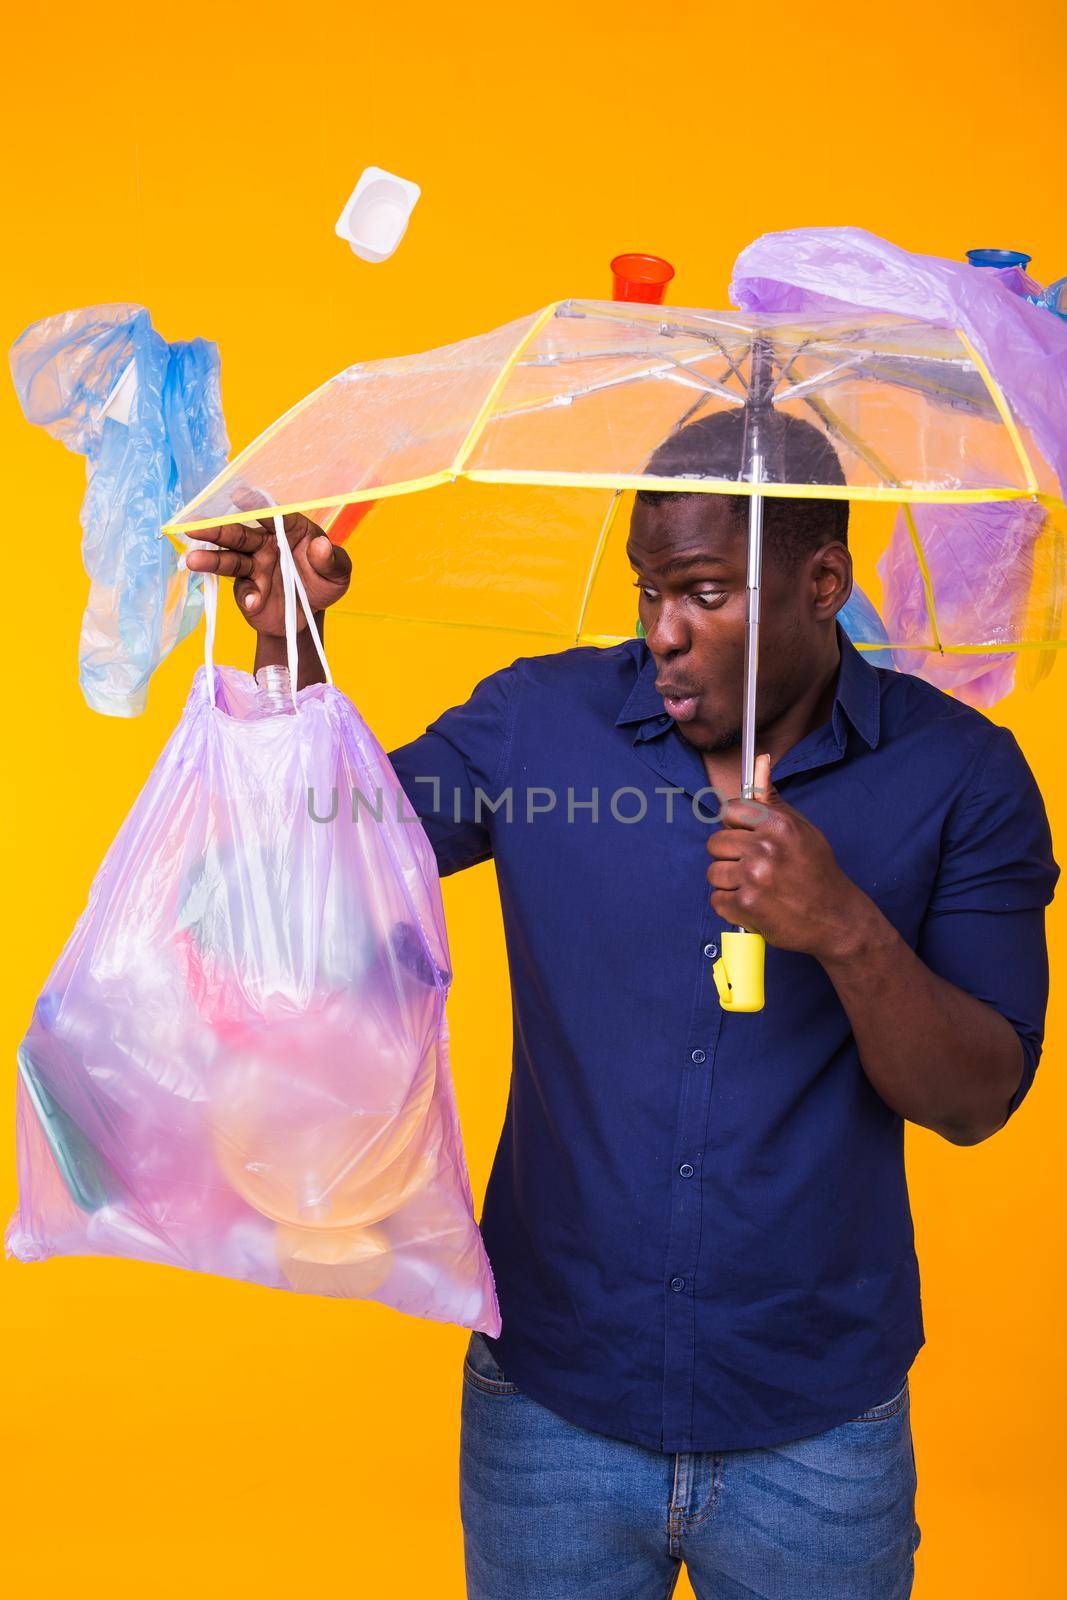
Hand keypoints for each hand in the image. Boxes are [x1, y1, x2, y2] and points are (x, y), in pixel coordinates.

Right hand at [183, 491, 350, 637]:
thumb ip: (333, 560)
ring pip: (230, 560)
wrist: (310, 616)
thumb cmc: (324, 583)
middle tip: (194, 525)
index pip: (271, 513)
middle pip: (239, 533)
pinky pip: (243, 591)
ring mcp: (253, 566)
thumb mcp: (339, 574)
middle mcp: (266, 543)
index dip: (255, 505)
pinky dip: (247, 596)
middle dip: (216, 529)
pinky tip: (253, 602)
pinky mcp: (247, 590)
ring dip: (211, 560)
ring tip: (192, 560)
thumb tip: (321, 546)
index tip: (239, 496)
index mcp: (289, 529)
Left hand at [706, 753, 869, 961]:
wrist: (836, 917)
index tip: (742, 836)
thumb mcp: (800, 828)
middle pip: (715, 843)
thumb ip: (772, 799)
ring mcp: (754, 878)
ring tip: (754, 887)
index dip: (733, 825)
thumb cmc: (816, 870)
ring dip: (728, 883)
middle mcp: (765, 848)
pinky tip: (753, 905)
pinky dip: (730, 907)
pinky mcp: (747, 906)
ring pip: (713, 873)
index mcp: (778, 825)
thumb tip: (759, 760)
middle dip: (728, 857)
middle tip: (752, 868)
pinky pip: (717, 900)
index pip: (729, 811)